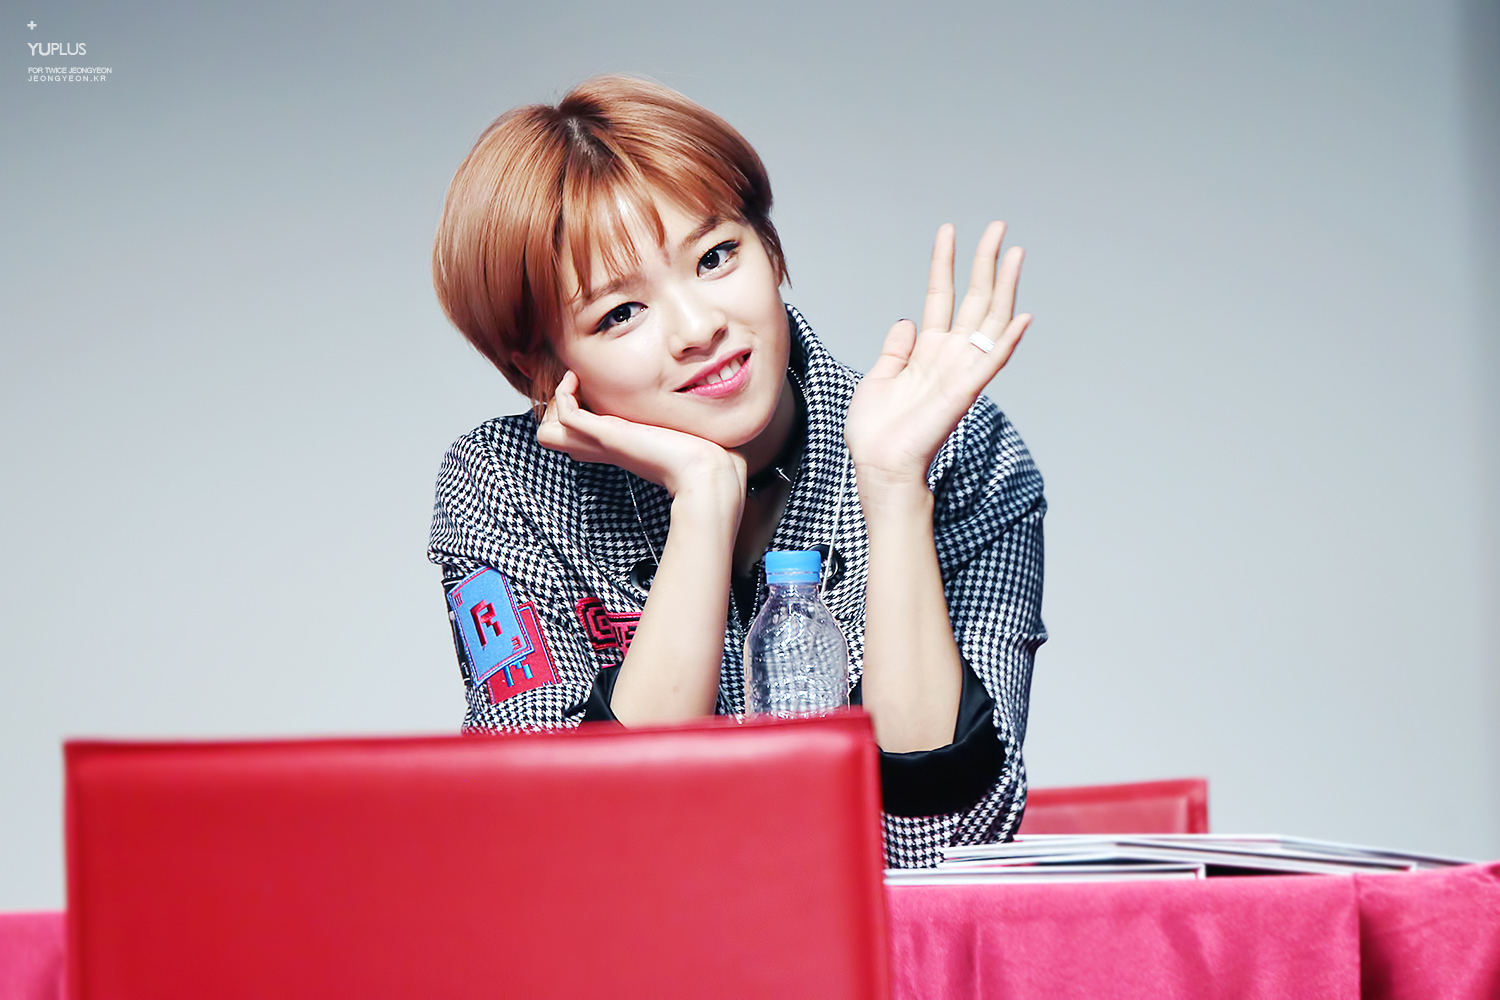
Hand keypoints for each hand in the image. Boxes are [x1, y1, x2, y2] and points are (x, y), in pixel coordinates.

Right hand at [536, 371, 746, 502]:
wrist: (708, 474)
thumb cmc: (706, 459)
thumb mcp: (684, 435)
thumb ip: (682, 425)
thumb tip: (705, 410)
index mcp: (621, 448)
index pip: (578, 439)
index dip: (574, 415)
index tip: (588, 390)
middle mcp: (607, 447)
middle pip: (554, 438)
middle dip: (555, 409)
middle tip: (577, 389)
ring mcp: (604, 442)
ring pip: (549, 432)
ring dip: (555, 403)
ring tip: (573, 383)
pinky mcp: (608, 434)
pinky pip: (565, 414)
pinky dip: (563, 393)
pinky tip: (577, 379)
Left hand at [845, 221, 1031, 491]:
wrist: (879, 466)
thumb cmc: (877, 431)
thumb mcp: (879, 377)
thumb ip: (896, 349)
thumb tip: (906, 322)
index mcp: (927, 351)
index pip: (941, 295)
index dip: (945, 263)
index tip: (949, 230)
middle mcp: (949, 356)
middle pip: (974, 299)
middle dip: (985, 262)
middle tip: (999, 227)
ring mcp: (960, 372)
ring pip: (990, 321)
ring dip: (1005, 287)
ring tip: (1016, 252)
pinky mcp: (964, 392)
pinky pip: (991, 363)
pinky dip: (1008, 341)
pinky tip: (1023, 316)